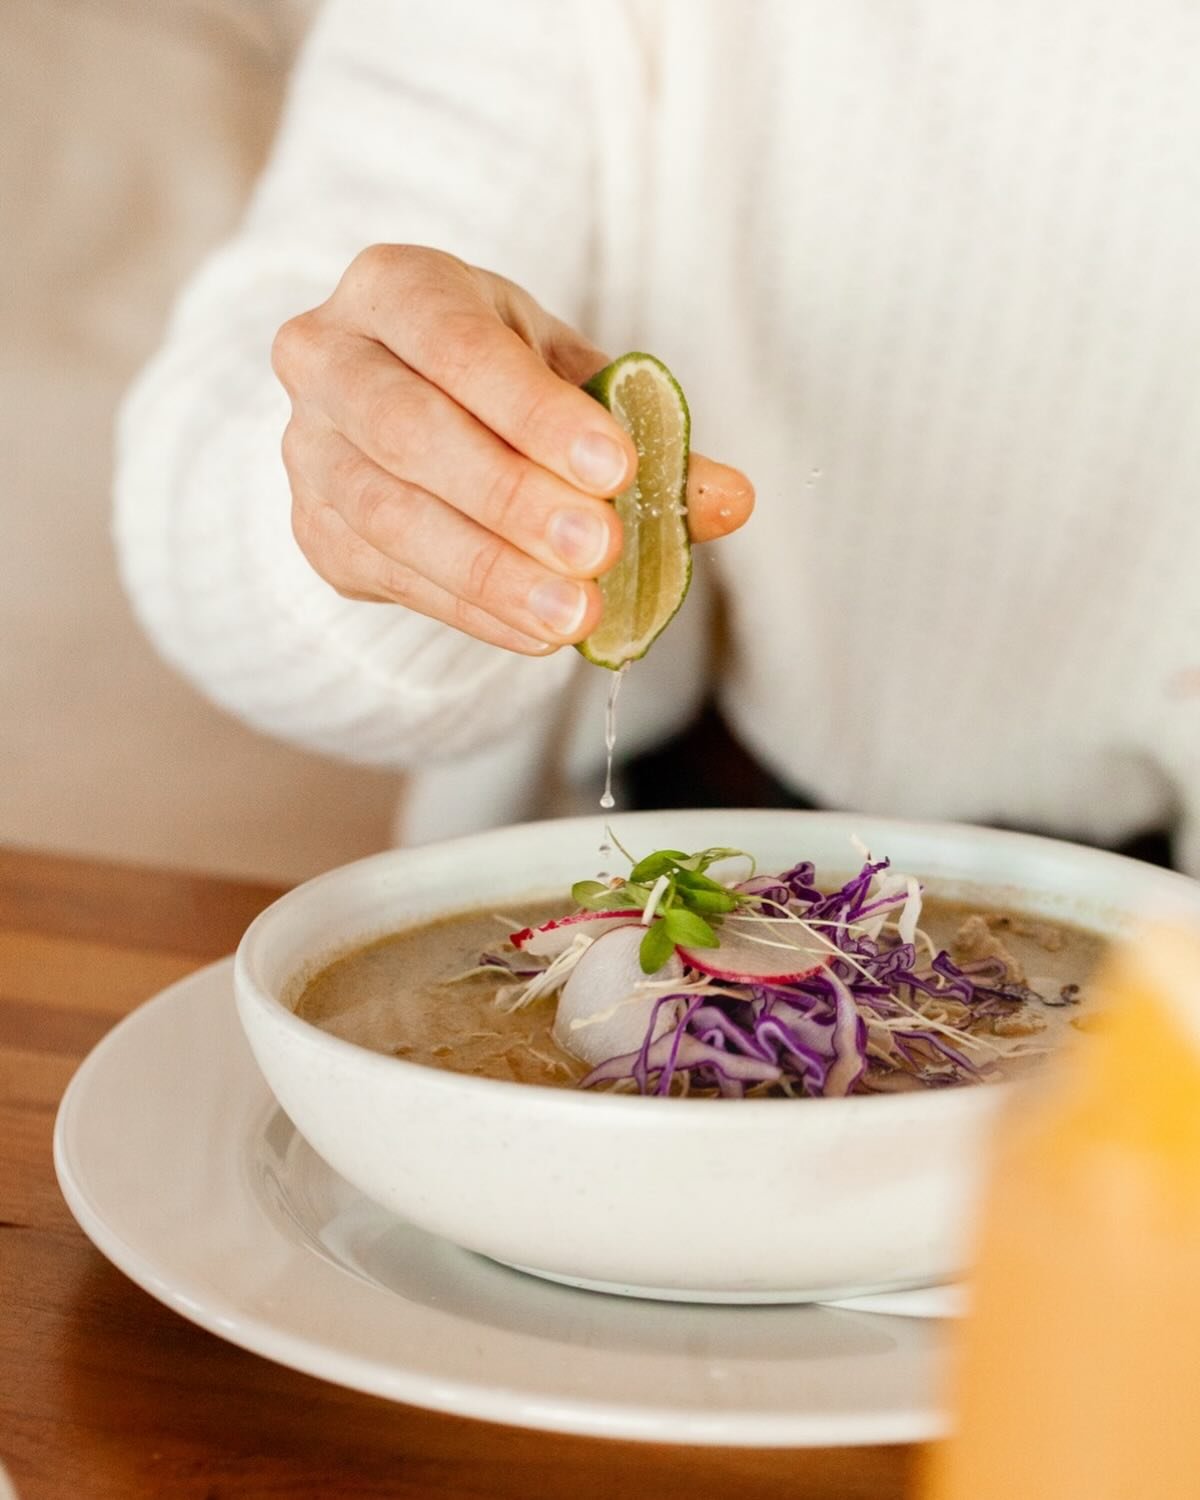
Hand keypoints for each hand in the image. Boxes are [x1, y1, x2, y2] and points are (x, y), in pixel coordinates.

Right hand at [271, 245, 753, 653]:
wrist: (401, 403)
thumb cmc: (496, 376)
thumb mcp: (568, 377)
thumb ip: (643, 428)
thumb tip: (728, 500)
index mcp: (394, 288)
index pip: (457, 345)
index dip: (534, 411)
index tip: (613, 465)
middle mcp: (327, 360)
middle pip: (408, 432)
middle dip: (510, 497)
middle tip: (599, 547)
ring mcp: (309, 451)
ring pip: (389, 516)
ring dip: (490, 572)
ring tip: (575, 612)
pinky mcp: (315, 532)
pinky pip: (393, 579)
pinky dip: (475, 612)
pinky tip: (540, 631)